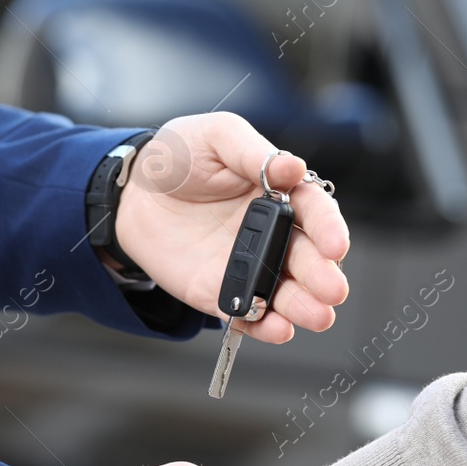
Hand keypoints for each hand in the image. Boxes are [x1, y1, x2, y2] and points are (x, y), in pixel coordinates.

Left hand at [112, 113, 348, 343]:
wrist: (132, 191)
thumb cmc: (178, 156)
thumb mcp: (215, 136)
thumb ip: (252, 151)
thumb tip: (292, 166)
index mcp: (279, 192)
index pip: (314, 211)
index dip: (328, 228)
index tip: (334, 244)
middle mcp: (271, 232)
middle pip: (307, 257)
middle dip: (323, 275)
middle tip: (333, 289)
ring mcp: (248, 265)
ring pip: (285, 291)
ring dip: (304, 306)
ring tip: (317, 316)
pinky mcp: (220, 291)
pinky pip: (247, 312)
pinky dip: (263, 325)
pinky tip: (277, 329)